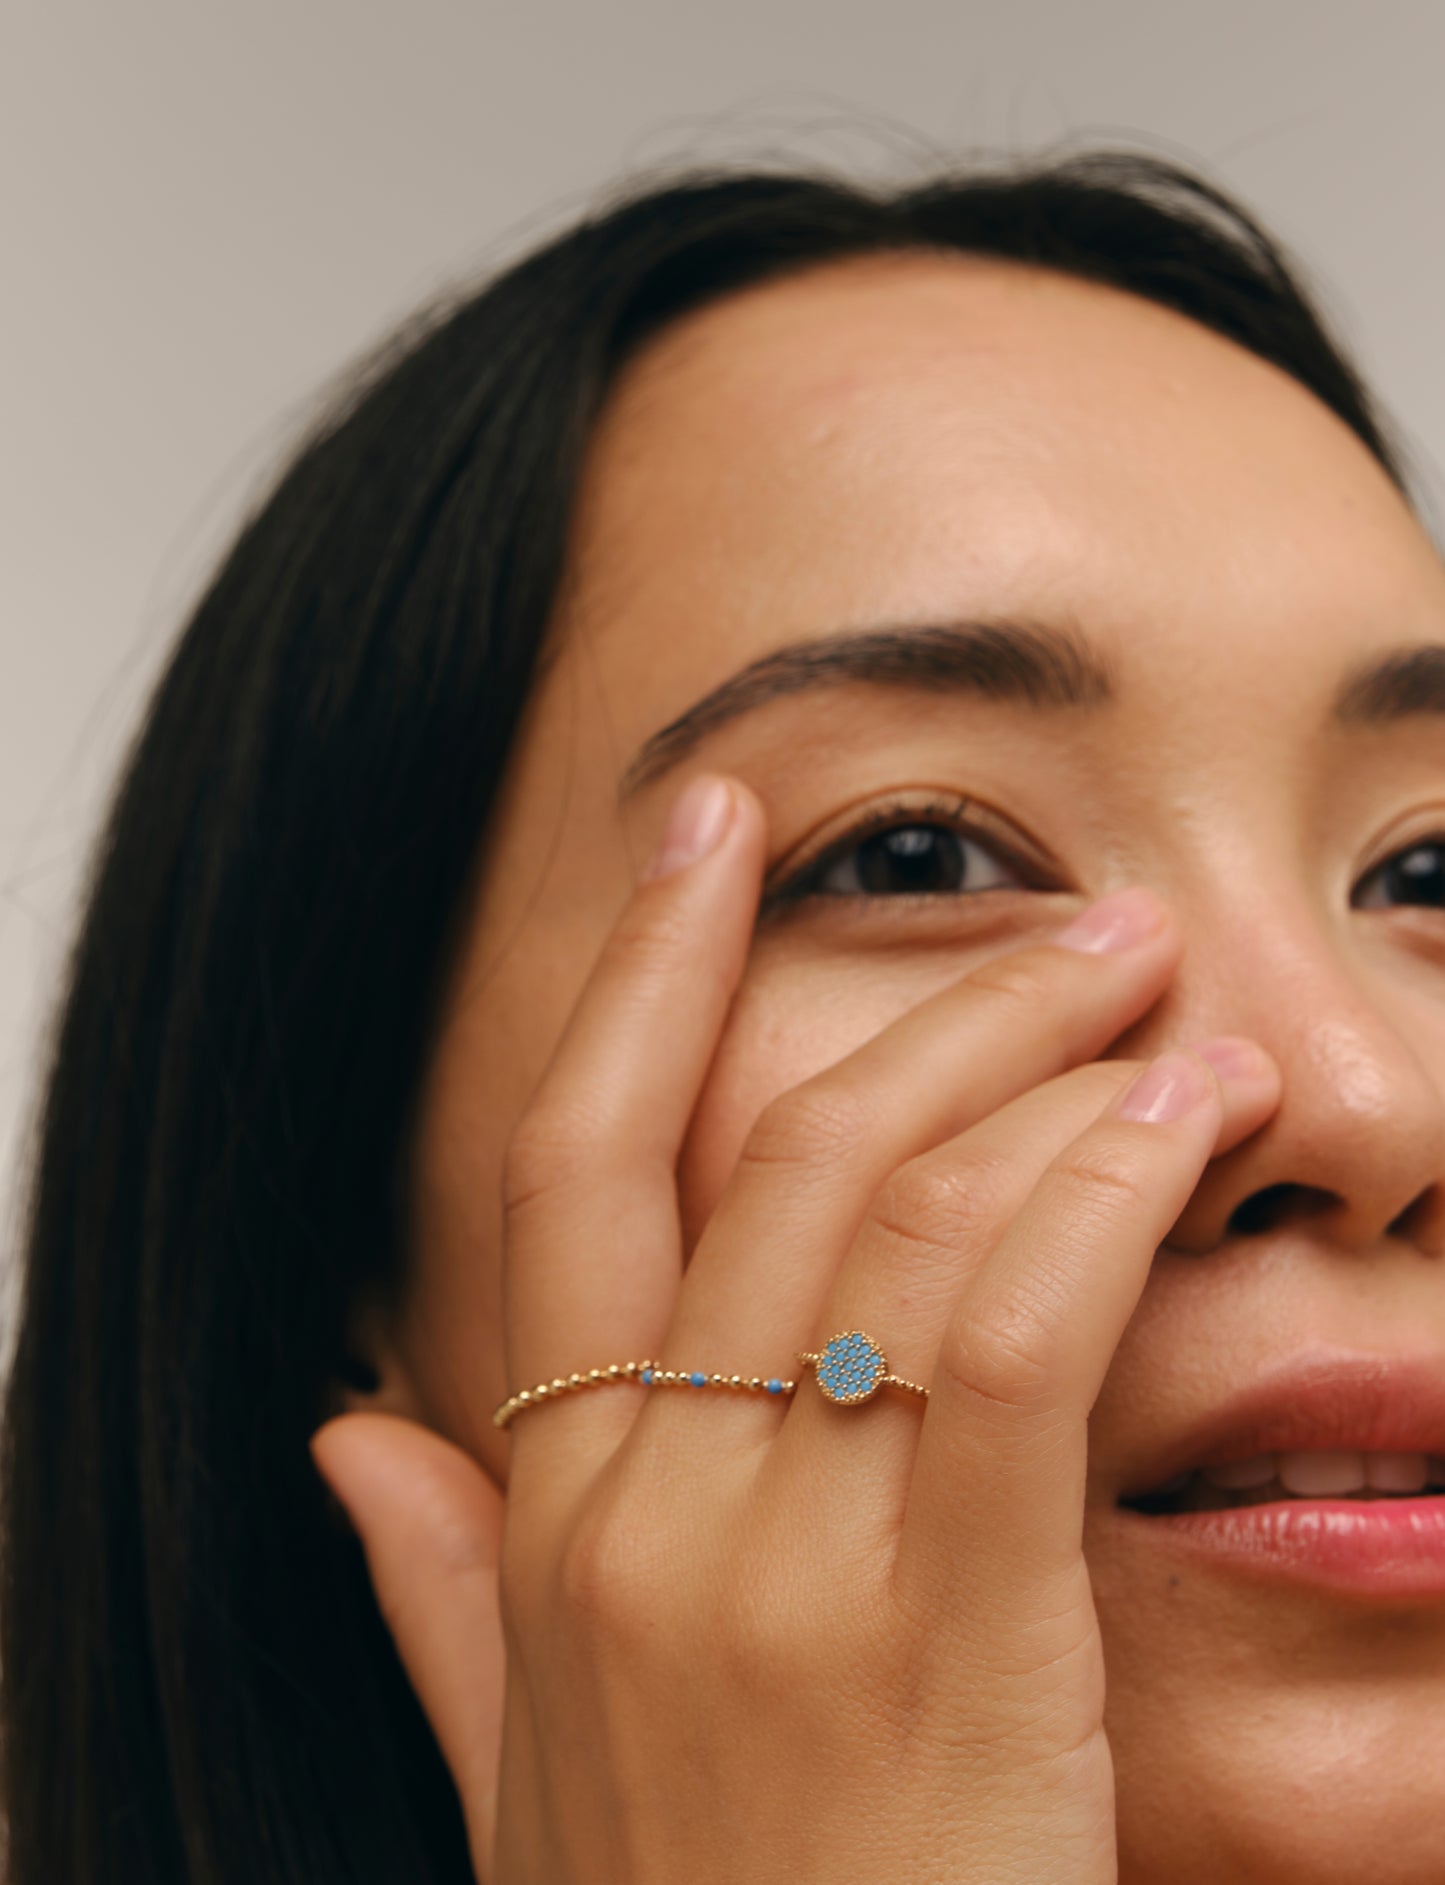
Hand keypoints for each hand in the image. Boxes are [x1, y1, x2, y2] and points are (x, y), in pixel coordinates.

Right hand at [312, 773, 1279, 1882]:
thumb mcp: (519, 1771)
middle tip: (1065, 911)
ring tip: (1158, 981)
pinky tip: (1184, 1110)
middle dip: (922, 992)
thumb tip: (348, 1427)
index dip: (631, 978)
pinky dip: (1098, 1195)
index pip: (566, 1167)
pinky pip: (1007, 1341)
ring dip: (1042, 1062)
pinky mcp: (942, 1632)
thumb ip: (439, 1588)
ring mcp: (782, 1565)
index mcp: (554, 1514)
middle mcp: (650, 1506)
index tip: (705, 837)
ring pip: (899, 1213)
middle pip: (772, 1155)